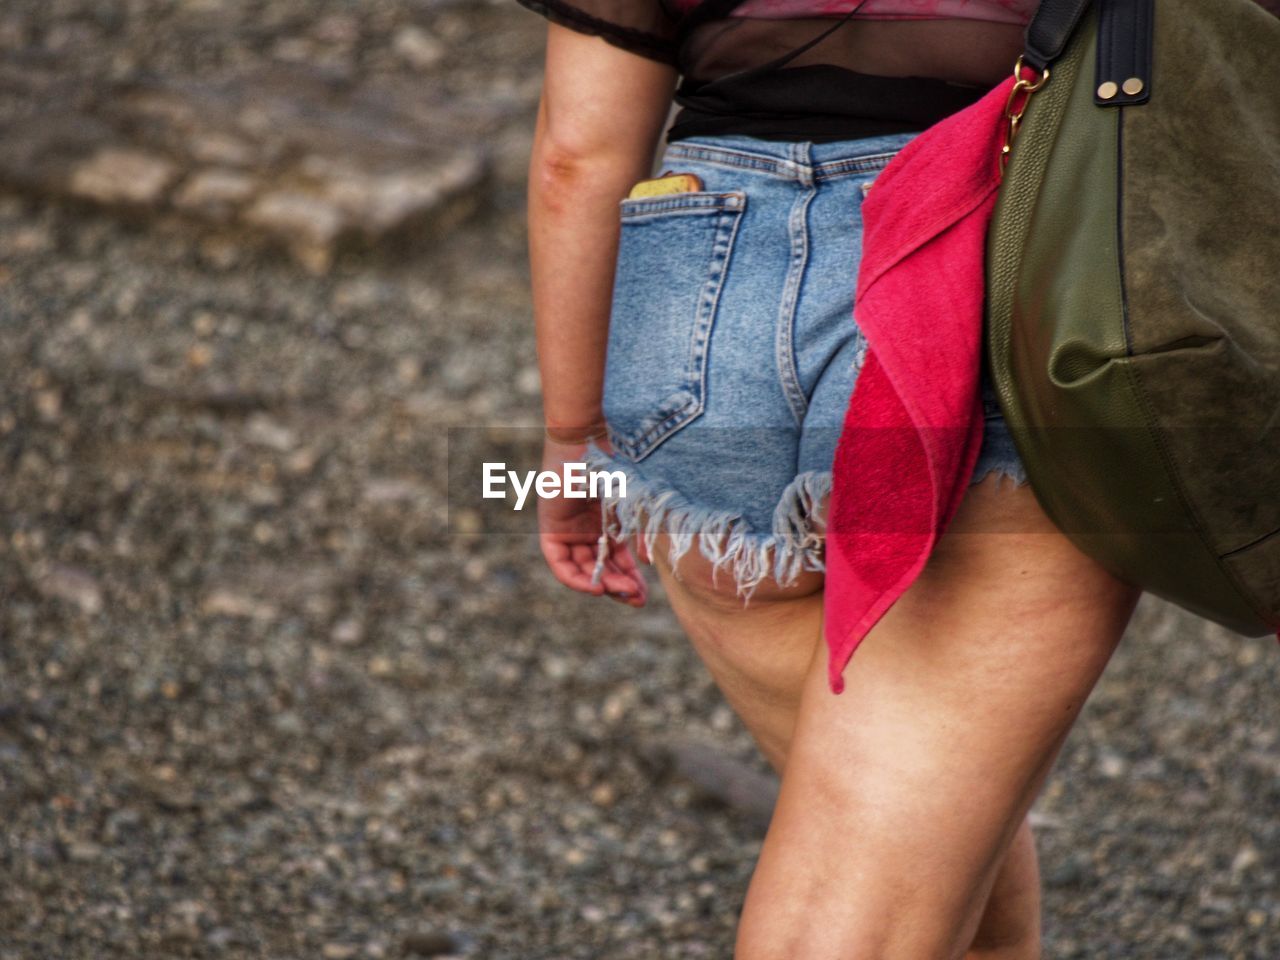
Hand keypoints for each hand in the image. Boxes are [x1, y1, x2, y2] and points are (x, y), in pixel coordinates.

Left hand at [536, 434, 646, 606]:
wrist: (587, 442)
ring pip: (582, 568)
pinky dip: (575, 577)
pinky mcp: (550, 530)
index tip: (640, 593)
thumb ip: (636, 533)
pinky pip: (559, 563)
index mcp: (605, 525)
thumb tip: (646, 562)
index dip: (628, 579)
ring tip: (621, 594)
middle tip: (636, 601)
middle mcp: (586, 531)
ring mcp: (568, 531)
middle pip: (600, 568)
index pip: (615, 561)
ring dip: (601, 584)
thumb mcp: (629, 506)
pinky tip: (596, 587)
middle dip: (619, 586)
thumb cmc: (612, 467)